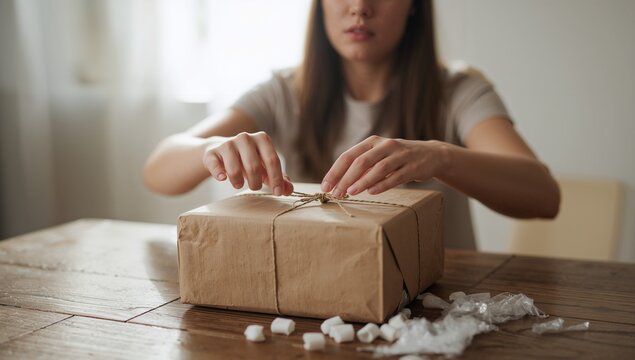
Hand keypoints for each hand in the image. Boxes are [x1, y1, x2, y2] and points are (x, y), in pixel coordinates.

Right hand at [202, 132, 292, 194]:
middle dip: (256, 183)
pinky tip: (223, 178)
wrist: (221, 152)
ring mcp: (227, 143)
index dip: (276, 178)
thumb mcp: (265, 168)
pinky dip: (219, 174)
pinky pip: (215, 165)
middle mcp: (245, 137)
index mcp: (262, 139)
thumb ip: (278, 178)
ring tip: (239, 184)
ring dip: (238, 182)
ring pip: (234, 169)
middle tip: (254, 187)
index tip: (277, 193)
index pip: (272, 160)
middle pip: (253, 166)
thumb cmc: (248, 161)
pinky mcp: (211, 152)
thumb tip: (288, 190)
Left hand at [321, 135, 447, 196]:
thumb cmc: (398, 158)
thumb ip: (362, 166)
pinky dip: (383, 184)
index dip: (335, 171)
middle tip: (336, 193)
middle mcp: (385, 145)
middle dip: (346, 178)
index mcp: (373, 141)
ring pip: (378, 168)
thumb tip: (338, 182)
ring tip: (350, 192)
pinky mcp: (413, 167)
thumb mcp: (379, 156)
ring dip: (362, 181)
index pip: (349, 155)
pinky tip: (371, 192)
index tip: (326, 186)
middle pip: (361, 161)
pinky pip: (395, 176)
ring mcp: (400, 155)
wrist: (431, 155)